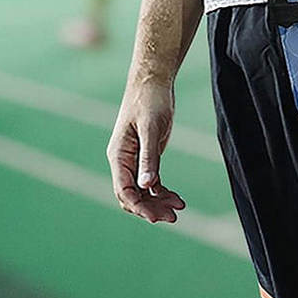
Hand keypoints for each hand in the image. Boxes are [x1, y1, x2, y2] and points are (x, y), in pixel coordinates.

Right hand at [106, 77, 184, 223]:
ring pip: (142, 192)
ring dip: (157, 203)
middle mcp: (123, 161)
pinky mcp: (147, 155)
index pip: (124, 191)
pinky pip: (150, 182)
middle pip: (132, 196)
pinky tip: (177, 198)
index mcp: (118, 156)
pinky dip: (161, 192)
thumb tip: (146, 187)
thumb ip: (148, 157)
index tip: (157, 217)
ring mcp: (134, 160)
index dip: (139, 207)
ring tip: (179, 208)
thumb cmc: (150, 100)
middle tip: (174, 216)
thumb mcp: (151, 128)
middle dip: (150, 209)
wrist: (154, 80)